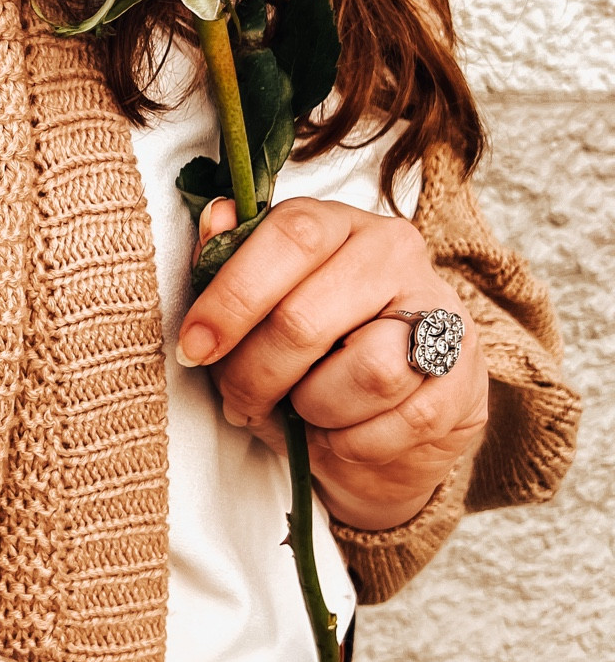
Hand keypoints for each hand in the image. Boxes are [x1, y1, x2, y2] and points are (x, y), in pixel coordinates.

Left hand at [177, 197, 488, 530]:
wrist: (386, 428)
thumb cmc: (312, 357)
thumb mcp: (262, 311)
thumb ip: (231, 265)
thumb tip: (213, 218)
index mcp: (341, 223)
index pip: (290, 236)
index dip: (232, 296)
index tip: (196, 346)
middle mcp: (397, 254)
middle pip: (307, 318)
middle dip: (255, 373)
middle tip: (239, 398)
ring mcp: (441, 314)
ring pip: (365, 372)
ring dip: (314, 408)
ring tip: (303, 411)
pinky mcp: (465, 380)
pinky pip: (401, 422)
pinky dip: (355, 442)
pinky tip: (344, 434)